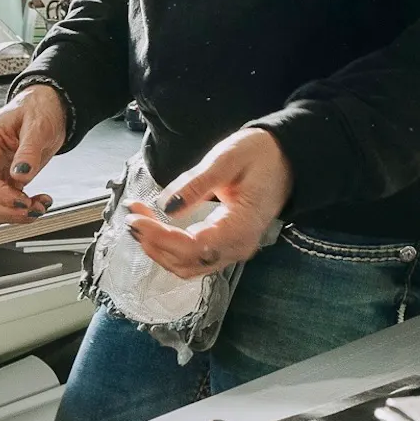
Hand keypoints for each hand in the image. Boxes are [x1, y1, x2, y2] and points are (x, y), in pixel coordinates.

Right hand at [0, 83, 67, 223]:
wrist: (47, 108)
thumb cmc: (37, 108)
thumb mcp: (37, 124)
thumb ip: (28, 150)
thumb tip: (21, 174)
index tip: (22, 202)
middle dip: (8, 210)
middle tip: (34, 209)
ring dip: (15, 216)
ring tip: (40, 206)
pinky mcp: (6, 182)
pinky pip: (6, 206)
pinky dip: (22, 212)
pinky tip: (39, 203)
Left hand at [126, 128, 291, 277]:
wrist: (288, 159)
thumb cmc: (260, 154)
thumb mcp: (227, 159)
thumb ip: (197, 185)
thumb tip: (166, 207)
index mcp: (241, 227)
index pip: (192, 246)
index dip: (160, 237)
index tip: (135, 219)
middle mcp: (237, 248)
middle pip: (186, 262)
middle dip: (153, 242)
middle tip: (131, 214)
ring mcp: (233, 250)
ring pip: (187, 266)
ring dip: (158, 248)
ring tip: (138, 220)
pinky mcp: (226, 246)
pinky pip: (194, 258)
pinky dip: (169, 248)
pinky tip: (154, 228)